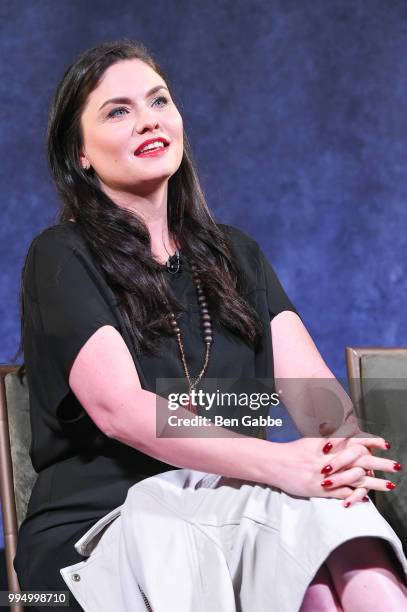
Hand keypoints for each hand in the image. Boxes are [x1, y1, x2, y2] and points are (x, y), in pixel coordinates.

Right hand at [271, 433, 398, 502]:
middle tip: (396, 465)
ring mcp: (325, 476)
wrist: (274, 464)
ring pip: (354, 479)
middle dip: (379, 463)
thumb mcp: (311, 441)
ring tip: (389, 485)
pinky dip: (355, 496)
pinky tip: (367, 499)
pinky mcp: (320, 489)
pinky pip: (342, 494)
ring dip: (374, 483)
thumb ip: (329, 438)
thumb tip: (346, 434)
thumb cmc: (293, 451)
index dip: (370, 442)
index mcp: (327, 445)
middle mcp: (328, 459)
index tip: (385, 444)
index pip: (354, 441)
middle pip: (359, 460)